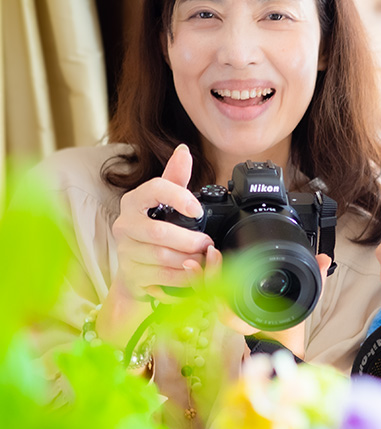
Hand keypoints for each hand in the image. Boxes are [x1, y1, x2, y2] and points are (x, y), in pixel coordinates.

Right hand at [111, 144, 212, 302]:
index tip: (198, 210)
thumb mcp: (164, 203)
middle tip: (208, 242)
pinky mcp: (130, 274)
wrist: (136, 272)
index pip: (154, 189)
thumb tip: (183, 151)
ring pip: (162, 255)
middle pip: (159, 231)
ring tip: (204, 258)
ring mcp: (125, 251)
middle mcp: (125, 225)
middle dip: (189, 239)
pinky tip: (194, 272)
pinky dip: (183, 276)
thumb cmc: (154, 231)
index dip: (178, 197)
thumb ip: (175, 178)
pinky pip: (161, 276)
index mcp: (134, 201)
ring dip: (189, 258)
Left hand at [189, 245, 333, 341]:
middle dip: (209, 276)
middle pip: (213, 299)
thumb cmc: (290, 323)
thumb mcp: (305, 302)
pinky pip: (208, 293)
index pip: (230, 310)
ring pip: (207, 296)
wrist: (283, 340)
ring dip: (200, 277)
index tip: (223, 265)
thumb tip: (323, 260)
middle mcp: (235, 318)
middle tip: (212, 254)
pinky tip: (195, 265)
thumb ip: (316, 280)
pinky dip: (201, 280)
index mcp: (251, 321)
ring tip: (195, 259)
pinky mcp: (225, 303)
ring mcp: (228, 311)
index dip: (223, 290)